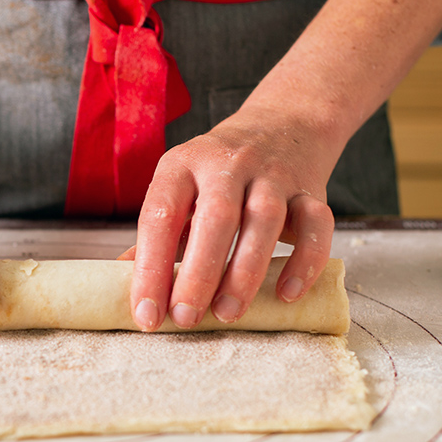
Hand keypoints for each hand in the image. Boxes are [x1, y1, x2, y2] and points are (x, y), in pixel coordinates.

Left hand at [125, 101, 337, 329]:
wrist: (283, 124)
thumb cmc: (219, 172)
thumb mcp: (181, 188)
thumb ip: (160, 233)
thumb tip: (124, 282)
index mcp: (182, 165)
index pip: (160, 215)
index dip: (149, 268)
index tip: (146, 313)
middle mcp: (228, 163)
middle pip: (216, 217)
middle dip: (198, 273)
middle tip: (185, 317)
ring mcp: (273, 174)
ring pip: (264, 220)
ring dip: (245, 272)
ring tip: (227, 313)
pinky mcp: (312, 190)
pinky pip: (317, 225)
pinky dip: (304, 261)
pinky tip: (286, 295)